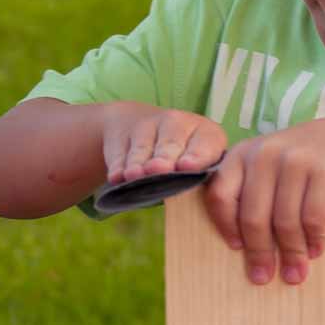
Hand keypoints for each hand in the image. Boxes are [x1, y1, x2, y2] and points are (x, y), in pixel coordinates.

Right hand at [99, 102, 226, 183]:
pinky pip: (121, 151)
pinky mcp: (124, 133)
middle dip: (165, 158)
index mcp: (207, 134)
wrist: (148, 130)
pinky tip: (117, 177)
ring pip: (143, 147)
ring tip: (135, 176)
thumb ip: (202, 182)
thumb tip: (201, 202)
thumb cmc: (185, 160)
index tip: (187, 167)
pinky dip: (118, 166)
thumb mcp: (200, 167)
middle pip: (172, 143)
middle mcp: (179, 123)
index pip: (205, 145)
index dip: (196, 157)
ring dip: (138, 162)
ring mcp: (150, 124)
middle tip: (160, 170)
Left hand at [203, 116, 324, 286]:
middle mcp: (267, 153)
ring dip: (290, 253)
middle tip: (262, 277)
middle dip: (258, 252)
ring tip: (295, 273)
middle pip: (252, 215)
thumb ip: (254, 188)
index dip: (225, 226)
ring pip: (284, 221)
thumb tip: (242, 245)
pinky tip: (315, 250)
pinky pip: (312, 218)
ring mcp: (297, 161)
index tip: (236, 248)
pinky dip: (313, 240)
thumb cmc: (311, 159)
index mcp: (245, 152)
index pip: (221, 195)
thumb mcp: (275, 162)